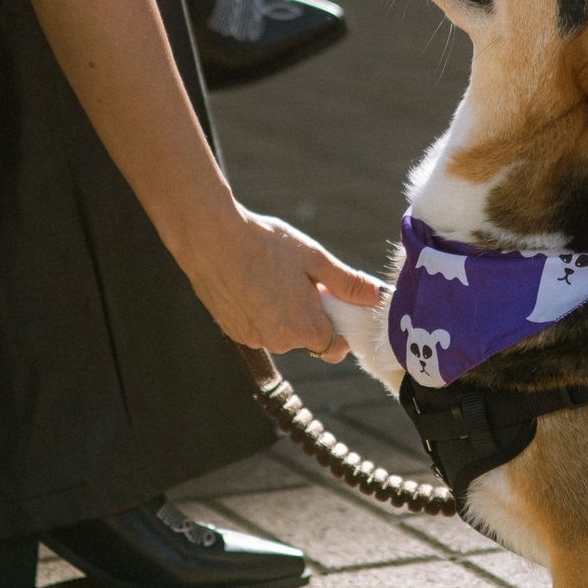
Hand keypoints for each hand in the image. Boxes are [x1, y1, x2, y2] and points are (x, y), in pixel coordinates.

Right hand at [189, 206, 381, 362]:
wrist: (210, 238)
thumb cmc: (265, 244)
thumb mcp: (315, 259)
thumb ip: (347, 283)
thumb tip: (376, 297)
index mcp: (305, 329)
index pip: (336, 348)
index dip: (341, 329)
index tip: (335, 304)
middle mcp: (279, 342)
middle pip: (308, 339)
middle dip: (312, 316)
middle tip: (303, 281)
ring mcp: (253, 339)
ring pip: (282, 334)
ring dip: (285, 314)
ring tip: (273, 278)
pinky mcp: (233, 331)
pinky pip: (259, 328)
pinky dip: (262, 312)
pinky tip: (253, 284)